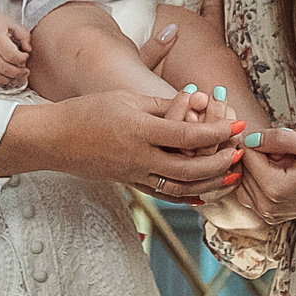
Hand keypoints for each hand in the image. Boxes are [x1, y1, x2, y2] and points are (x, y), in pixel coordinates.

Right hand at [0, 13, 31, 87]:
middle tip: (25, 70)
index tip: (25, 56)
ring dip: (9, 79)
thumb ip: (23, 35)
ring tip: (15, 75)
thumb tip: (28, 49)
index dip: (23, 59)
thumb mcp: (11, 23)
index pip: (13, 56)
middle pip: (6, 69)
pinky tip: (3, 78)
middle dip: (19, 72)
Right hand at [0, 88, 243, 196]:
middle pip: (190, 168)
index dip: (217, 131)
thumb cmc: (88, 111)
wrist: (56, 139)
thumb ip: (162, 104)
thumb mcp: (126, 99)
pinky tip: (203, 193)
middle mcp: (140, 157)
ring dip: (210, 183)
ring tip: (229, 175)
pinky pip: (164, 194)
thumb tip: (195, 103)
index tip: (237, 124)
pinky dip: (187, 196)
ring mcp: (135, 174)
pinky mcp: (131, 183)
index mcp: (140, 130)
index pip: (188, 135)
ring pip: (181, 188)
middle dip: (220, 163)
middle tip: (239, 154)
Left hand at [236, 128, 295, 223]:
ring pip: (243, 181)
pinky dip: (259, 181)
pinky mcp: (270, 216)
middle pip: (242, 169)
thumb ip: (277, 138)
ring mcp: (268, 214)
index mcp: (274, 188)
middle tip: (285, 156)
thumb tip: (250, 139)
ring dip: (257, 169)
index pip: (246, 155)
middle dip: (258, 157)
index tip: (282, 145)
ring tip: (283, 165)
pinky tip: (280, 176)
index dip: (261, 143)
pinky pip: (249, 194)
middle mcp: (267, 206)